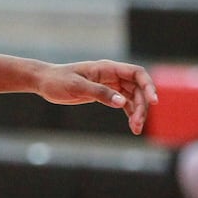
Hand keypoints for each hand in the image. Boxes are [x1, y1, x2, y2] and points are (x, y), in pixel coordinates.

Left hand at [37, 60, 157, 134]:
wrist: (44, 82)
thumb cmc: (57, 80)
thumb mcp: (77, 86)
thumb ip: (99, 93)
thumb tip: (122, 102)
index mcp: (107, 68)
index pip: (137, 73)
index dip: (148, 86)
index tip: (153, 101)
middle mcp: (112, 75)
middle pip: (137, 88)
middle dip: (141, 106)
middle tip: (138, 123)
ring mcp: (110, 85)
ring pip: (132, 97)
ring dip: (137, 112)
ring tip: (136, 129)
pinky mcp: (105, 94)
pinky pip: (123, 103)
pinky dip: (129, 113)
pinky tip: (132, 126)